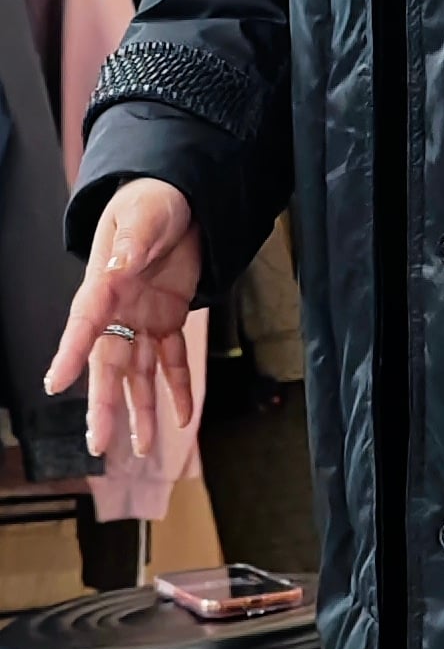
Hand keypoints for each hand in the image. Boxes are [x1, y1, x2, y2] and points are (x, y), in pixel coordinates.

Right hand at [44, 180, 201, 461]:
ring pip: (139, 373)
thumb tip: (119, 267)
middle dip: (105, 405)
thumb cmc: (152, 202)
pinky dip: (180, 388)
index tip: (54, 384)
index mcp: (104, 286)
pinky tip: (184, 419)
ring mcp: (142, 319)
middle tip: (98, 444)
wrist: (179, 199)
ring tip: (144, 448)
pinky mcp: (168, 320)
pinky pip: (173, 360)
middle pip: (109, 365)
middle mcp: (118, 311)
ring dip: (142, 410)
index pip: (83, 324)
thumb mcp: (143, 215)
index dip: (69, 355)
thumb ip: (133, 241)